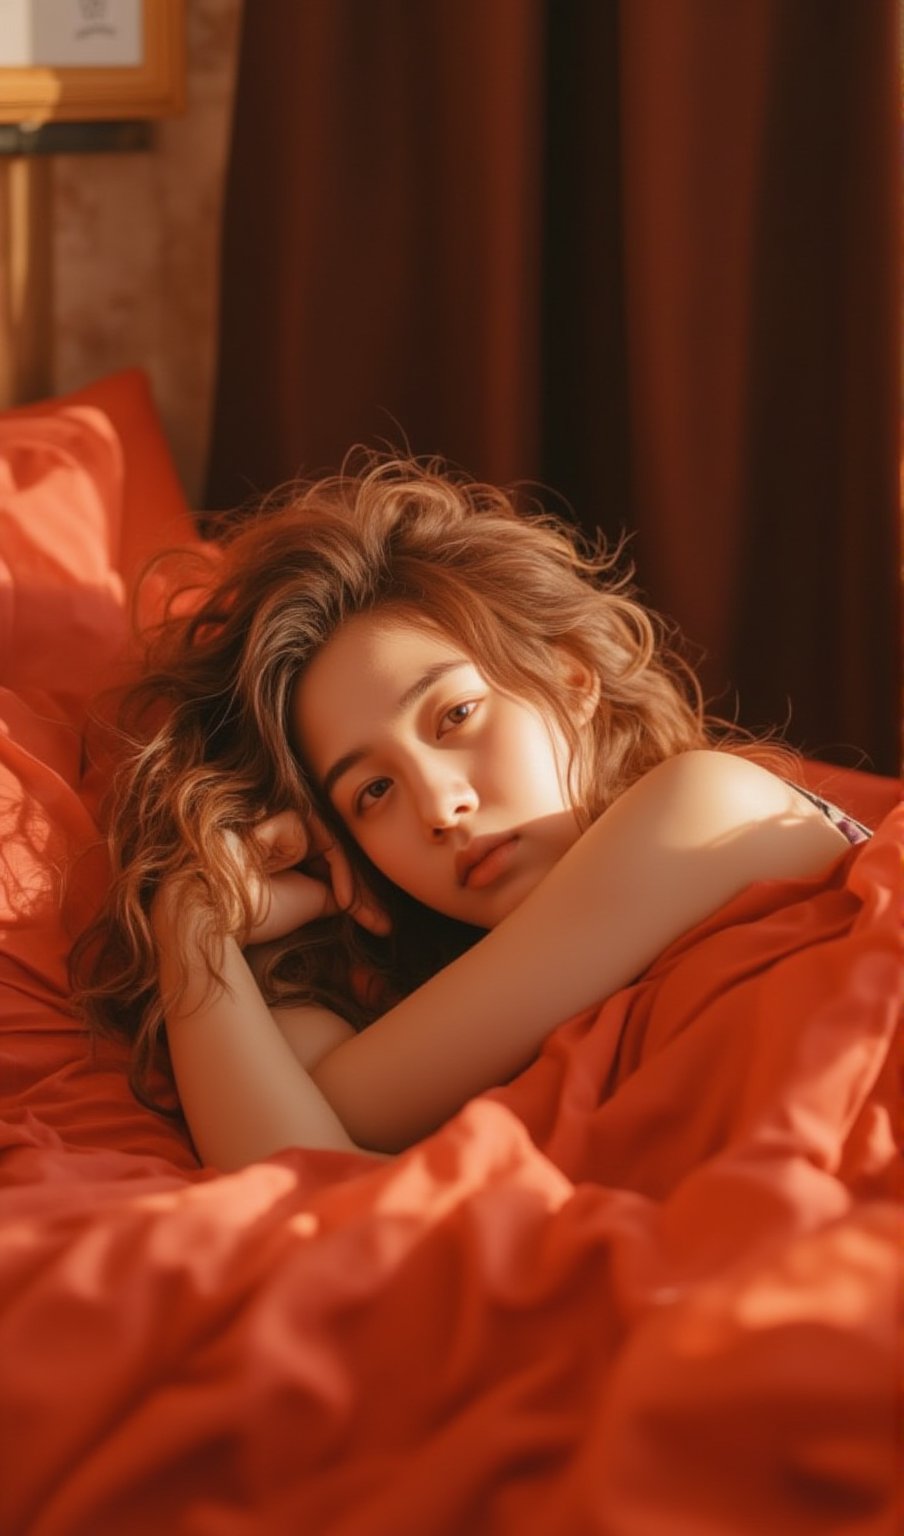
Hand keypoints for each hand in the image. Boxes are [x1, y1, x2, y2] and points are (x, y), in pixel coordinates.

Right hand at [226, 809, 389, 945]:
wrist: (220, 914)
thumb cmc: (258, 915)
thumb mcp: (307, 906)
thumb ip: (331, 895)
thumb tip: (357, 899)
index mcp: (283, 861)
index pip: (331, 870)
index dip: (358, 898)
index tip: (381, 927)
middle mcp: (283, 840)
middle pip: (337, 858)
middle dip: (364, 893)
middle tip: (383, 924)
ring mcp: (284, 826)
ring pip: (337, 849)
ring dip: (357, 885)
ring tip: (366, 916)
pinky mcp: (285, 817)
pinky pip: (329, 841)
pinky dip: (343, 870)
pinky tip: (344, 899)